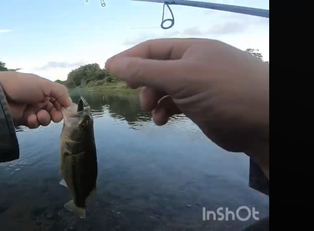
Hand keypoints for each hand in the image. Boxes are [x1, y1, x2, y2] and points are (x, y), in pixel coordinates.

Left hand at [0, 71, 71, 128]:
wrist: (0, 93)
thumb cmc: (23, 85)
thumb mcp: (44, 84)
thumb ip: (60, 92)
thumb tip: (70, 103)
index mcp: (44, 90)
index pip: (58, 100)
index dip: (62, 106)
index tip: (65, 111)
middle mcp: (39, 100)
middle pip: (54, 111)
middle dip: (55, 115)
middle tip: (54, 117)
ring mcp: (31, 110)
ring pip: (45, 119)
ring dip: (45, 119)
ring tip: (39, 116)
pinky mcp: (23, 120)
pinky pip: (34, 124)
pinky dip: (35, 122)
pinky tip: (30, 118)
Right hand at [105, 38, 268, 176]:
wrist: (266, 123)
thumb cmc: (223, 92)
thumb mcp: (181, 78)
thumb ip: (145, 71)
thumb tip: (110, 63)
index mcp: (191, 49)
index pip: (152, 48)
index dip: (130, 58)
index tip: (110, 72)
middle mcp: (195, 64)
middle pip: (157, 69)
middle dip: (144, 84)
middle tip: (141, 99)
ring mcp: (200, 85)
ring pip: (165, 88)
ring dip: (153, 100)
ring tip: (152, 113)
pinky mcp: (203, 106)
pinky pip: (176, 103)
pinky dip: (166, 111)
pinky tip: (163, 121)